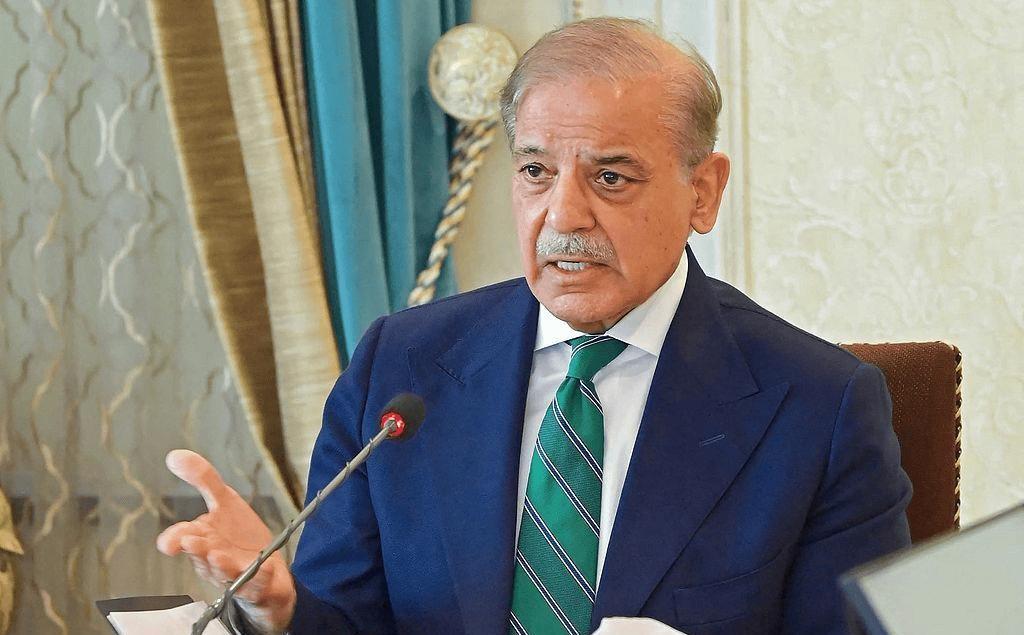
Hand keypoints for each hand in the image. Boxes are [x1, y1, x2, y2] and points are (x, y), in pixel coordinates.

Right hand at [156, 449, 296, 631]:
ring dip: (220, 564)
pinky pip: (257, 582)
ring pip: (224, 572)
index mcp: (203, 538)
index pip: (182, 538)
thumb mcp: (225, 501)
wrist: (268, 567)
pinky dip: (259, 576)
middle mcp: (213, 559)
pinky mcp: (257, 585)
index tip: (169, 541)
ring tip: (217, 554)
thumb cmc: (239, 536)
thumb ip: (203, 478)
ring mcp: (234, 574)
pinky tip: (264, 567)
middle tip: (191, 542)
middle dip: (196, 549)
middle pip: (201, 556)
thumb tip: (174, 455)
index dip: (175, 539)